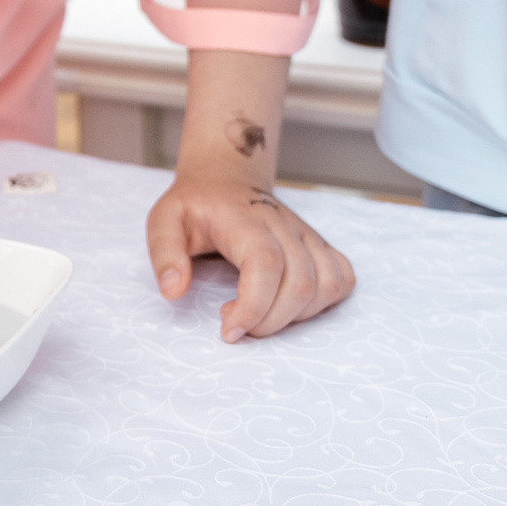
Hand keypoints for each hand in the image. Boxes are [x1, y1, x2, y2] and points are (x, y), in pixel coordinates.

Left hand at [146, 158, 353, 342]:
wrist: (226, 176)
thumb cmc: (196, 205)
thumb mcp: (164, 220)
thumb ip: (164, 253)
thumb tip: (174, 291)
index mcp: (246, 219)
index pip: (267, 264)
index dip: (254, 306)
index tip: (228, 329)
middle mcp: (284, 224)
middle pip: (300, 283)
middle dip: (270, 322)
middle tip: (236, 324)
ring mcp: (307, 234)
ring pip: (326, 285)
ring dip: (296, 317)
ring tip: (260, 314)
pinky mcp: (319, 244)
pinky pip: (342, 279)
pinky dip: (323, 303)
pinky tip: (290, 305)